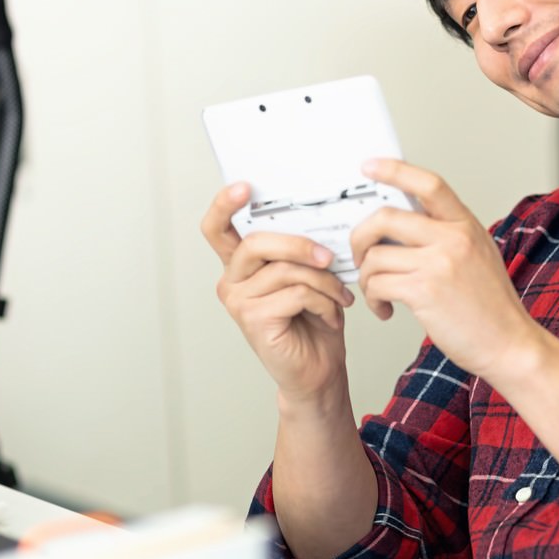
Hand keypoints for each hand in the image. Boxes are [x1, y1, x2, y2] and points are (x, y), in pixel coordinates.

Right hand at [200, 182, 356, 404]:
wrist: (318, 370)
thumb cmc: (313, 322)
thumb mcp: (308, 276)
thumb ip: (301, 252)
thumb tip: (318, 225)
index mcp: (241, 265)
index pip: (218, 228)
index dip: (224, 205)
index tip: (243, 187)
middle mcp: (232, 280)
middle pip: (257, 243)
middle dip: (299, 245)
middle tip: (329, 257)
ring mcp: (238, 301)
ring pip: (286, 269)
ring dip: (324, 282)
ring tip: (340, 297)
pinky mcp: (253, 319)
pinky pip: (296, 293)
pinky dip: (323, 302)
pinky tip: (330, 316)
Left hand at [351, 160, 537, 379]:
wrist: (509, 344)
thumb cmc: (491, 308)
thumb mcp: (477, 255)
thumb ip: (447, 236)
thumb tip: (401, 227)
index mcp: (465, 225)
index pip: (428, 183)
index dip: (394, 170)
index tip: (369, 166)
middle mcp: (453, 238)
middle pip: (385, 217)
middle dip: (361, 237)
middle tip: (360, 256)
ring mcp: (439, 263)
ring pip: (375, 256)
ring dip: (367, 278)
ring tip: (379, 293)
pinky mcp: (425, 291)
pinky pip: (378, 284)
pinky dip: (373, 298)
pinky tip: (385, 309)